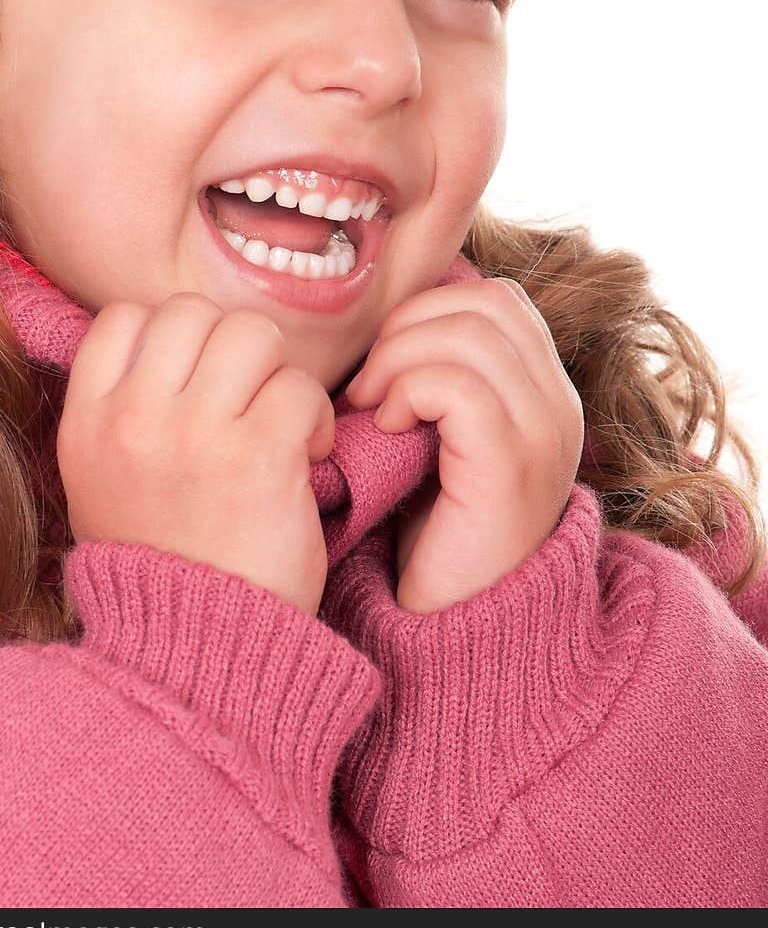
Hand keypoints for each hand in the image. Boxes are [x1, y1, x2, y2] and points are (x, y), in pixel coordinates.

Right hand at [56, 294, 334, 616]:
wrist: (197, 655)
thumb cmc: (166, 565)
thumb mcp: (106, 483)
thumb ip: (127, 410)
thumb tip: (179, 344)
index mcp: (87, 424)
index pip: (125, 317)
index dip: (172, 336)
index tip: (197, 381)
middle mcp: (133, 419)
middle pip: (193, 312)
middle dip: (232, 348)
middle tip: (247, 401)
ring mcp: (193, 434)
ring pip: (253, 333)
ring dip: (278, 373)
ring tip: (279, 423)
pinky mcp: (258, 457)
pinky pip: (301, 388)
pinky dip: (316, 417)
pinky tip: (305, 456)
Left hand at [345, 278, 584, 613]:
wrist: (452, 629)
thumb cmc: (431, 533)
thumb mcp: (438, 440)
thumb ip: (433, 378)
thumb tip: (379, 320)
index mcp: (544, 394)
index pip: (495, 298)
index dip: (428, 309)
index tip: (385, 360)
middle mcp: (559, 406)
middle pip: (484, 302)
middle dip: (408, 326)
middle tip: (369, 384)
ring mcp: (544, 433)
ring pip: (469, 332)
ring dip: (399, 357)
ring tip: (374, 407)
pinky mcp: (511, 466)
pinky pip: (458, 384)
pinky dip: (408, 391)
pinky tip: (388, 429)